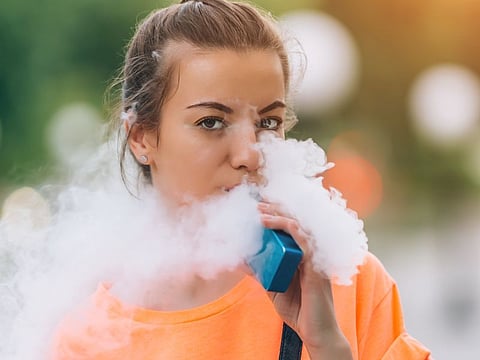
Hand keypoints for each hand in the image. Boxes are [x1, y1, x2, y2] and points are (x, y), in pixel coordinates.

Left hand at [257, 202, 351, 359]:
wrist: (315, 333)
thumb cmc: (299, 310)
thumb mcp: (273, 288)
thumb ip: (262, 273)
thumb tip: (242, 260)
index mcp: (303, 255)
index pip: (292, 228)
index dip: (278, 214)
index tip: (260, 207)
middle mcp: (311, 253)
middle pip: (296, 222)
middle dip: (276, 210)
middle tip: (257, 204)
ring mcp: (314, 258)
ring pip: (299, 226)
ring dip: (278, 216)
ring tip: (260, 212)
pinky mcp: (315, 266)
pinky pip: (304, 240)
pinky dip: (287, 228)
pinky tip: (271, 224)